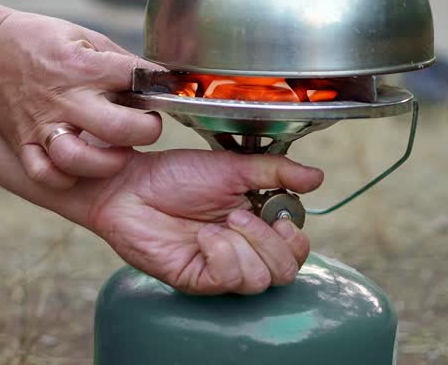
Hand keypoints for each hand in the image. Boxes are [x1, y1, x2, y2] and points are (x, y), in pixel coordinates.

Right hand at [0, 11, 162, 187]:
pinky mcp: (23, 142)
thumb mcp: (85, 36)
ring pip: (80, 159)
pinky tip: (77, 170)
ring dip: (107, 162)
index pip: (140, 80)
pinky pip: (44, 174)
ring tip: (117, 154)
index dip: (161, 89)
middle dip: (146, 131)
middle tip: (145, 127)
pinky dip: (63, 178)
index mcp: (87, 67)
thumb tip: (157, 80)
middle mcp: (67, 99)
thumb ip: (119, 61)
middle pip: (121, 128)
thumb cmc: (40, 41)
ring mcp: (43, 124)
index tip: (163, 94)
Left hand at [80, 149, 323, 294]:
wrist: (130, 184)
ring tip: (219, 223)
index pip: (295, 249)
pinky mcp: (197, 279)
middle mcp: (242, 249)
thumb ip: (276, 171)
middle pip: (285, 271)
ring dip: (245, 246)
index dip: (294, 237)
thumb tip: (317, 177)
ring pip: (260, 279)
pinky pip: (229, 279)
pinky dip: (223, 254)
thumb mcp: (232, 167)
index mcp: (256, 222)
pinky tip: (204, 237)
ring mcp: (220, 267)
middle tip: (239, 215)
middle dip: (270, 242)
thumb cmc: (174, 174)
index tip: (275, 213)